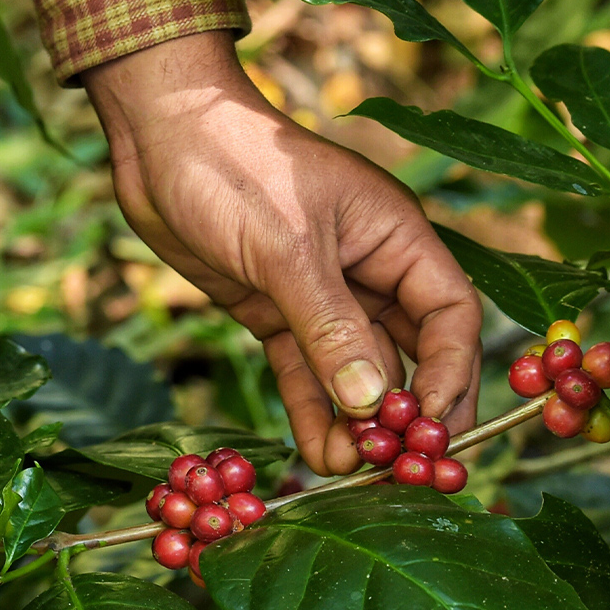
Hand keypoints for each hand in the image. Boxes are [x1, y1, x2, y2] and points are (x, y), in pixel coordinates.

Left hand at [84, 32, 481, 474]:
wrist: (158, 138)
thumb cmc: (234, 167)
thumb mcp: (287, 247)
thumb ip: (331, 326)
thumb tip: (375, 404)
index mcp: (393, 236)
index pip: (448, 314)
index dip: (451, 373)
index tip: (432, 429)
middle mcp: (366, 268)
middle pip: (409, 351)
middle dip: (405, 410)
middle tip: (400, 467)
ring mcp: (319, 293)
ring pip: (353, 370)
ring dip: (354, 421)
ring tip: (349, 472)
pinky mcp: (273, 309)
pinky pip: (304, 369)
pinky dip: (311, 409)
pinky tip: (315, 452)